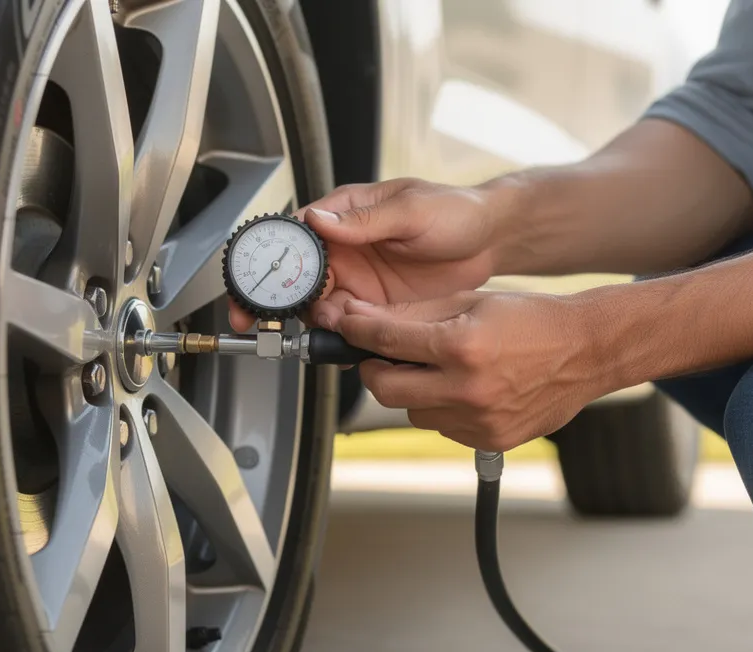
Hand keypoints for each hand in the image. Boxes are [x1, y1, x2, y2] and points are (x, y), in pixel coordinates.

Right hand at [229, 178, 505, 331]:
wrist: (492, 240)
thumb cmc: (455, 211)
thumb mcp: (411, 210)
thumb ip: (364, 220)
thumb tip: (318, 218)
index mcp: (345, 216)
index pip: (294, 236)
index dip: (270, 261)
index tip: (259, 284)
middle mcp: (346, 249)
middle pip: (297, 278)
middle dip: (284, 302)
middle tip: (284, 319)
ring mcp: (360, 280)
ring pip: (320, 307)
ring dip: (320, 321)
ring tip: (340, 325)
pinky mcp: (378, 306)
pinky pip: (350, 326)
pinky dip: (345, 337)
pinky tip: (352, 341)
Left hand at [334, 291, 609, 450]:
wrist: (586, 351)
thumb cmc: (532, 319)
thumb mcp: (471, 301)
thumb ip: (414, 315)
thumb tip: (363, 320)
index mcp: (462, 346)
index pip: (385, 341)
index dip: (356, 331)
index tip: (346, 326)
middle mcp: (468, 389)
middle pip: (384, 390)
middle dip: (374, 369)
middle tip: (382, 355)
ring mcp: (479, 420)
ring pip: (413, 411)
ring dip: (413, 390)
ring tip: (441, 369)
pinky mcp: (490, 440)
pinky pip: (443, 427)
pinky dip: (442, 409)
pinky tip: (466, 388)